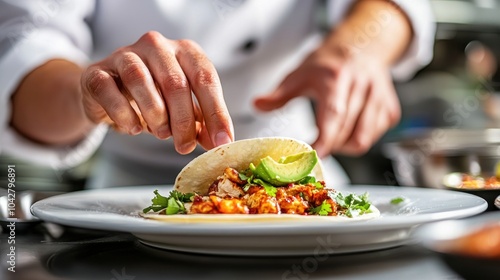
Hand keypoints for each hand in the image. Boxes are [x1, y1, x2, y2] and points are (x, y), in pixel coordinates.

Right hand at [81, 31, 232, 153]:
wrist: (108, 94)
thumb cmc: (153, 99)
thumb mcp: (182, 110)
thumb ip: (201, 125)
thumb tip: (219, 143)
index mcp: (184, 51)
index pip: (206, 78)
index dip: (216, 112)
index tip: (222, 141)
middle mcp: (156, 46)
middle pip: (174, 82)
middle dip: (183, 121)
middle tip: (184, 147)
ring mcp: (124, 55)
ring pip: (140, 80)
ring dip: (155, 114)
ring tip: (160, 134)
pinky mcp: (97, 71)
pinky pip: (108, 90)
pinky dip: (123, 113)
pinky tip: (133, 128)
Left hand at [254, 47, 400, 157]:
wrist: (362, 46)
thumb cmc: (329, 63)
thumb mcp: (300, 74)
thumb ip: (279, 94)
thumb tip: (257, 105)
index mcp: (337, 79)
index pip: (334, 115)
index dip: (325, 140)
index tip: (313, 156)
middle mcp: (362, 88)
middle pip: (347, 132)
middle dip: (329, 147)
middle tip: (313, 148)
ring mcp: (380, 99)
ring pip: (363, 140)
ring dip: (343, 147)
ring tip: (330, 138)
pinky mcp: (390, 110)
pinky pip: (374, 137)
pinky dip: (358, 141)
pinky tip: (346, 131)